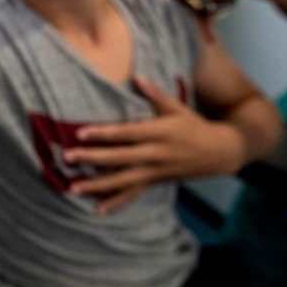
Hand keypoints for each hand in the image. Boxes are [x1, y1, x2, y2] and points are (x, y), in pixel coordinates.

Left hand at [64, 75, 242, 213]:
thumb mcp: (177, 107)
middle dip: (92, 158)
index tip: (80, 133)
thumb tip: (135, 76)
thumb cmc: (193, 125)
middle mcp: (155, 154)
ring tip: (72, 188)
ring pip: (122, 180)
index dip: (103, 133)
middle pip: (119, 158)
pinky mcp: (155, 181)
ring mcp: (155, 171)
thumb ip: (155, 94)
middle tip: (67, 157)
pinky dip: (116, 203)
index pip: (126, 133)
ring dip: (97, 186)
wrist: (220, 152)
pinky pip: (133, 194)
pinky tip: (97, 210)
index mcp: (159, 132)